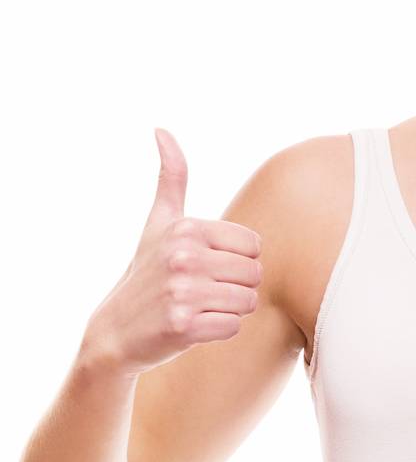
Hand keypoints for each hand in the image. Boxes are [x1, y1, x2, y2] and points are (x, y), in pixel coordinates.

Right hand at [81, 129, 263, 376]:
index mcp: (186, 228)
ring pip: (249, 301)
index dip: (236, 260)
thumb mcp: (158, 223)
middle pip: (255, 274)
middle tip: (201, 291)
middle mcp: (183, 256)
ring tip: (197, 307)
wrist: (114, 332)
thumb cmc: (146, 274)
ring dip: (229, 309)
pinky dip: (219, 330)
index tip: (206, 266)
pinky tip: (192, 327)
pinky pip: (234, 326)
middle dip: (235, 286)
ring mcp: (182, 292)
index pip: (254, 246)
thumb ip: (171, 178)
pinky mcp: (183, 326)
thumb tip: (161, 129)